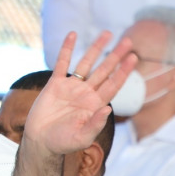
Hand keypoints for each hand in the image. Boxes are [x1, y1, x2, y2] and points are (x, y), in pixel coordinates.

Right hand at [25, 31, 135, 155]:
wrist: (41, 141)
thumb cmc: (63, 143)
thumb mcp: (82, 137)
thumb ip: (95, 124)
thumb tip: (108, 109)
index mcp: (95, 105)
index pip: (113, 85)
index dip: (123, 71)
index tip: (133, 58)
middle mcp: (86, 93)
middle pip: (104, 70)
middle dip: (116, 56)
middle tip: (128, 41)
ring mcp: (71, 87)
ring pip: (87, 63)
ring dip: (96, 48)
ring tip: (107, 33)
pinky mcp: (55, 84)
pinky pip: (62, 63)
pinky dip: (67, 49)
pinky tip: (73, 34)